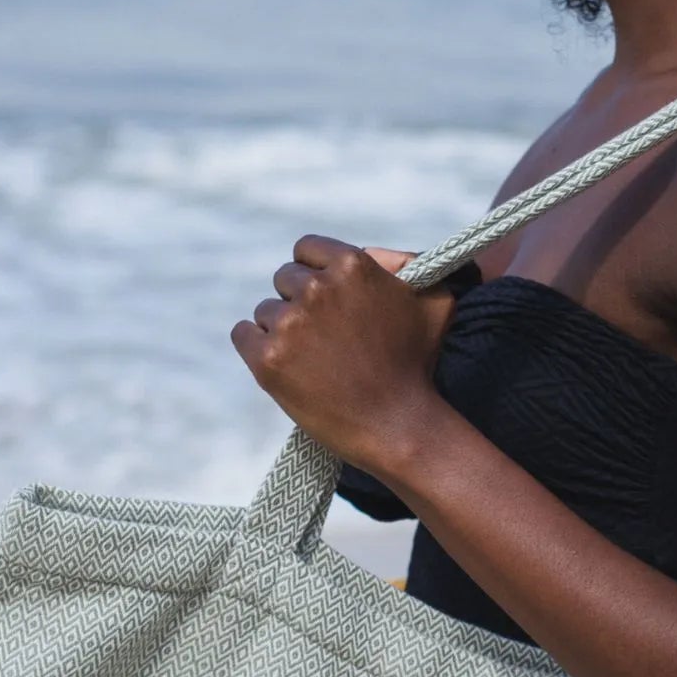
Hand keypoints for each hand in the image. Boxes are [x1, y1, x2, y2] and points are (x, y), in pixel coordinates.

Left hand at [230, 236, 458, 474]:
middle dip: (300, 303)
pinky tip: (282, 364)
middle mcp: (316, 288)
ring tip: (314, 361)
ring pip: (265, 312)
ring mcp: (289, 324)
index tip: (325, 299)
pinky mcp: (268, 358)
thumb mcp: (433, 303)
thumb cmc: (418, 365)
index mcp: (351, 265)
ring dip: (282, 331)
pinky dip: (256, 347)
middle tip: (325, 337)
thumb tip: (374, 253)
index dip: (314, 272)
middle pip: (284, 280)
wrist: (399, 426)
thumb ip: (407, 264)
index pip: (306, 249)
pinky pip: (243, 334)